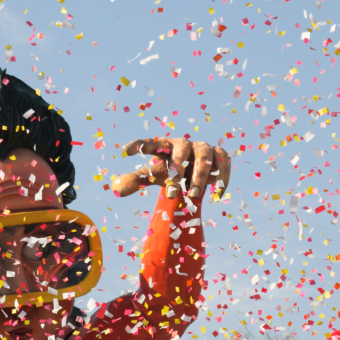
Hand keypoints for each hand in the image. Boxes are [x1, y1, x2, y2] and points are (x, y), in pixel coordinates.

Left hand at [110, 138, 230, 201]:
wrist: (193, 172)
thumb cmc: (169, 171)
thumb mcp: (153, 176)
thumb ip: (136, 180)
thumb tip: (115, 189)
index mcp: (164, 146)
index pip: (151, 142)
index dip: (139, 145)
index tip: (125, 151)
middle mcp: (183, 144)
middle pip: (181, 149)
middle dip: (177, 169)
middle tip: (172, 193)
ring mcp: (203, 147)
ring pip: (204, 154)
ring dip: (199, 176)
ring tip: (193, 195)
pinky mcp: (219, 155)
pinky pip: (223, 163)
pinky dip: (222, 178)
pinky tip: (216, 196)